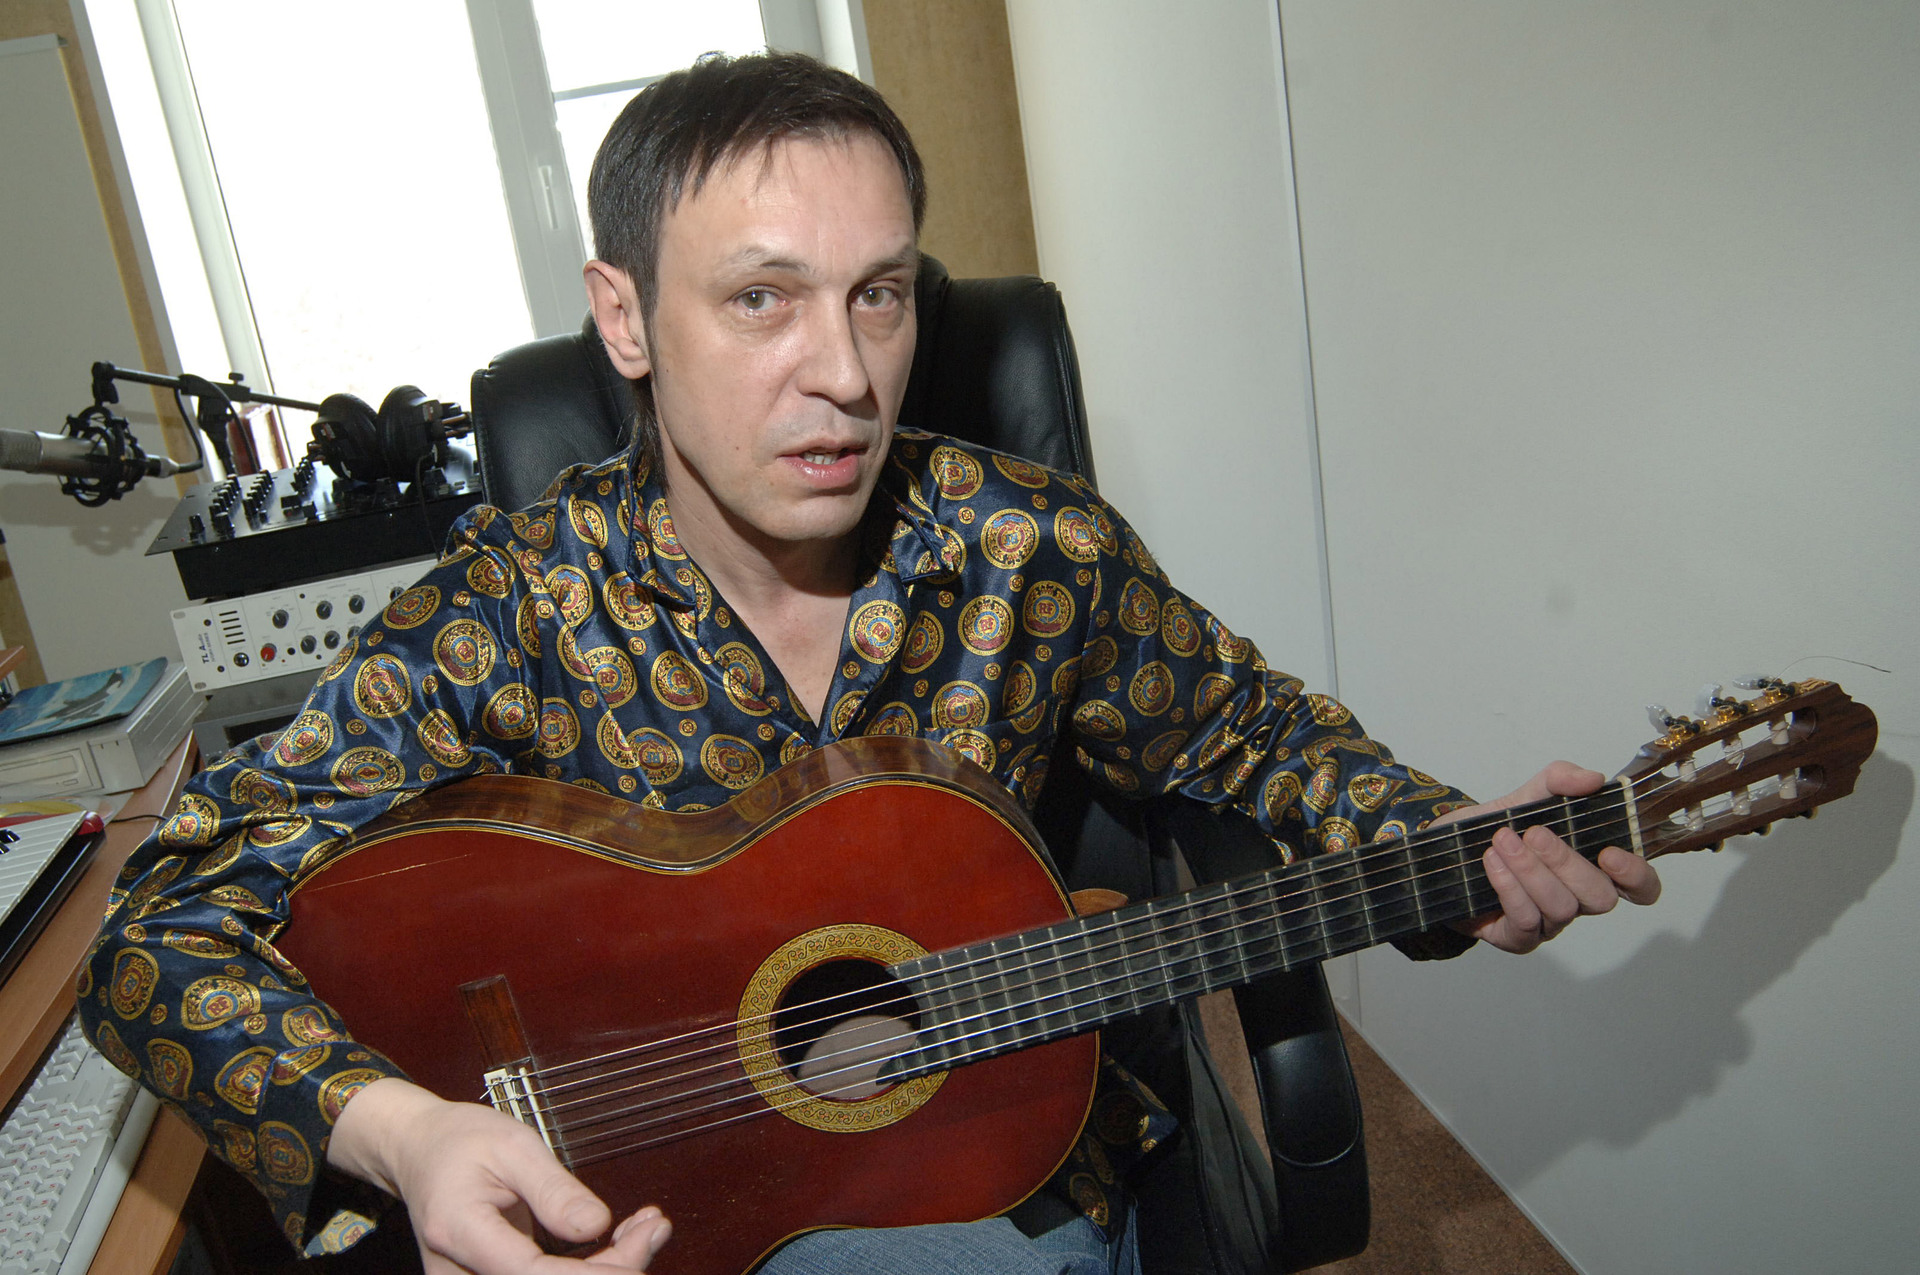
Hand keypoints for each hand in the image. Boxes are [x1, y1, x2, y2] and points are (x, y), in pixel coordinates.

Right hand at [327, 1077, 670, 1272]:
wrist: (419, 1152)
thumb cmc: (461, 1141)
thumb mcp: (513, 1146)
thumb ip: (553, 1190)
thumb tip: (597, 1226)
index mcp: (459, 1233)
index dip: (602, 1269)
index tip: (646, 1232)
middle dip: (614, 1270)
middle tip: (653, 1226)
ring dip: (606, 1272)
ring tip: (644, 1229)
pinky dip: (588, 1271)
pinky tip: (619, 1243)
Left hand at [1437, 761, 1661, 953]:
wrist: (1449, 848)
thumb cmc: (1502, 827)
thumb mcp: (1528, 795)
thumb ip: (1559, 780)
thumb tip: (1592, 778)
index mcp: (1595, 867)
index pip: (1640, 887)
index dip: (1636, 876)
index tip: (1609, 853)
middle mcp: (1579, 899)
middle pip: (1599, 898)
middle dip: (1567, 864)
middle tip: (1534, 833)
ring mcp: (1550, 922)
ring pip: (1560, 908)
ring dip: (1530, 871)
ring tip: (1502, 841)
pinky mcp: (1519, 937)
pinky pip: (1525, 921)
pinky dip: (1509, 888)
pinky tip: (1492, 863)